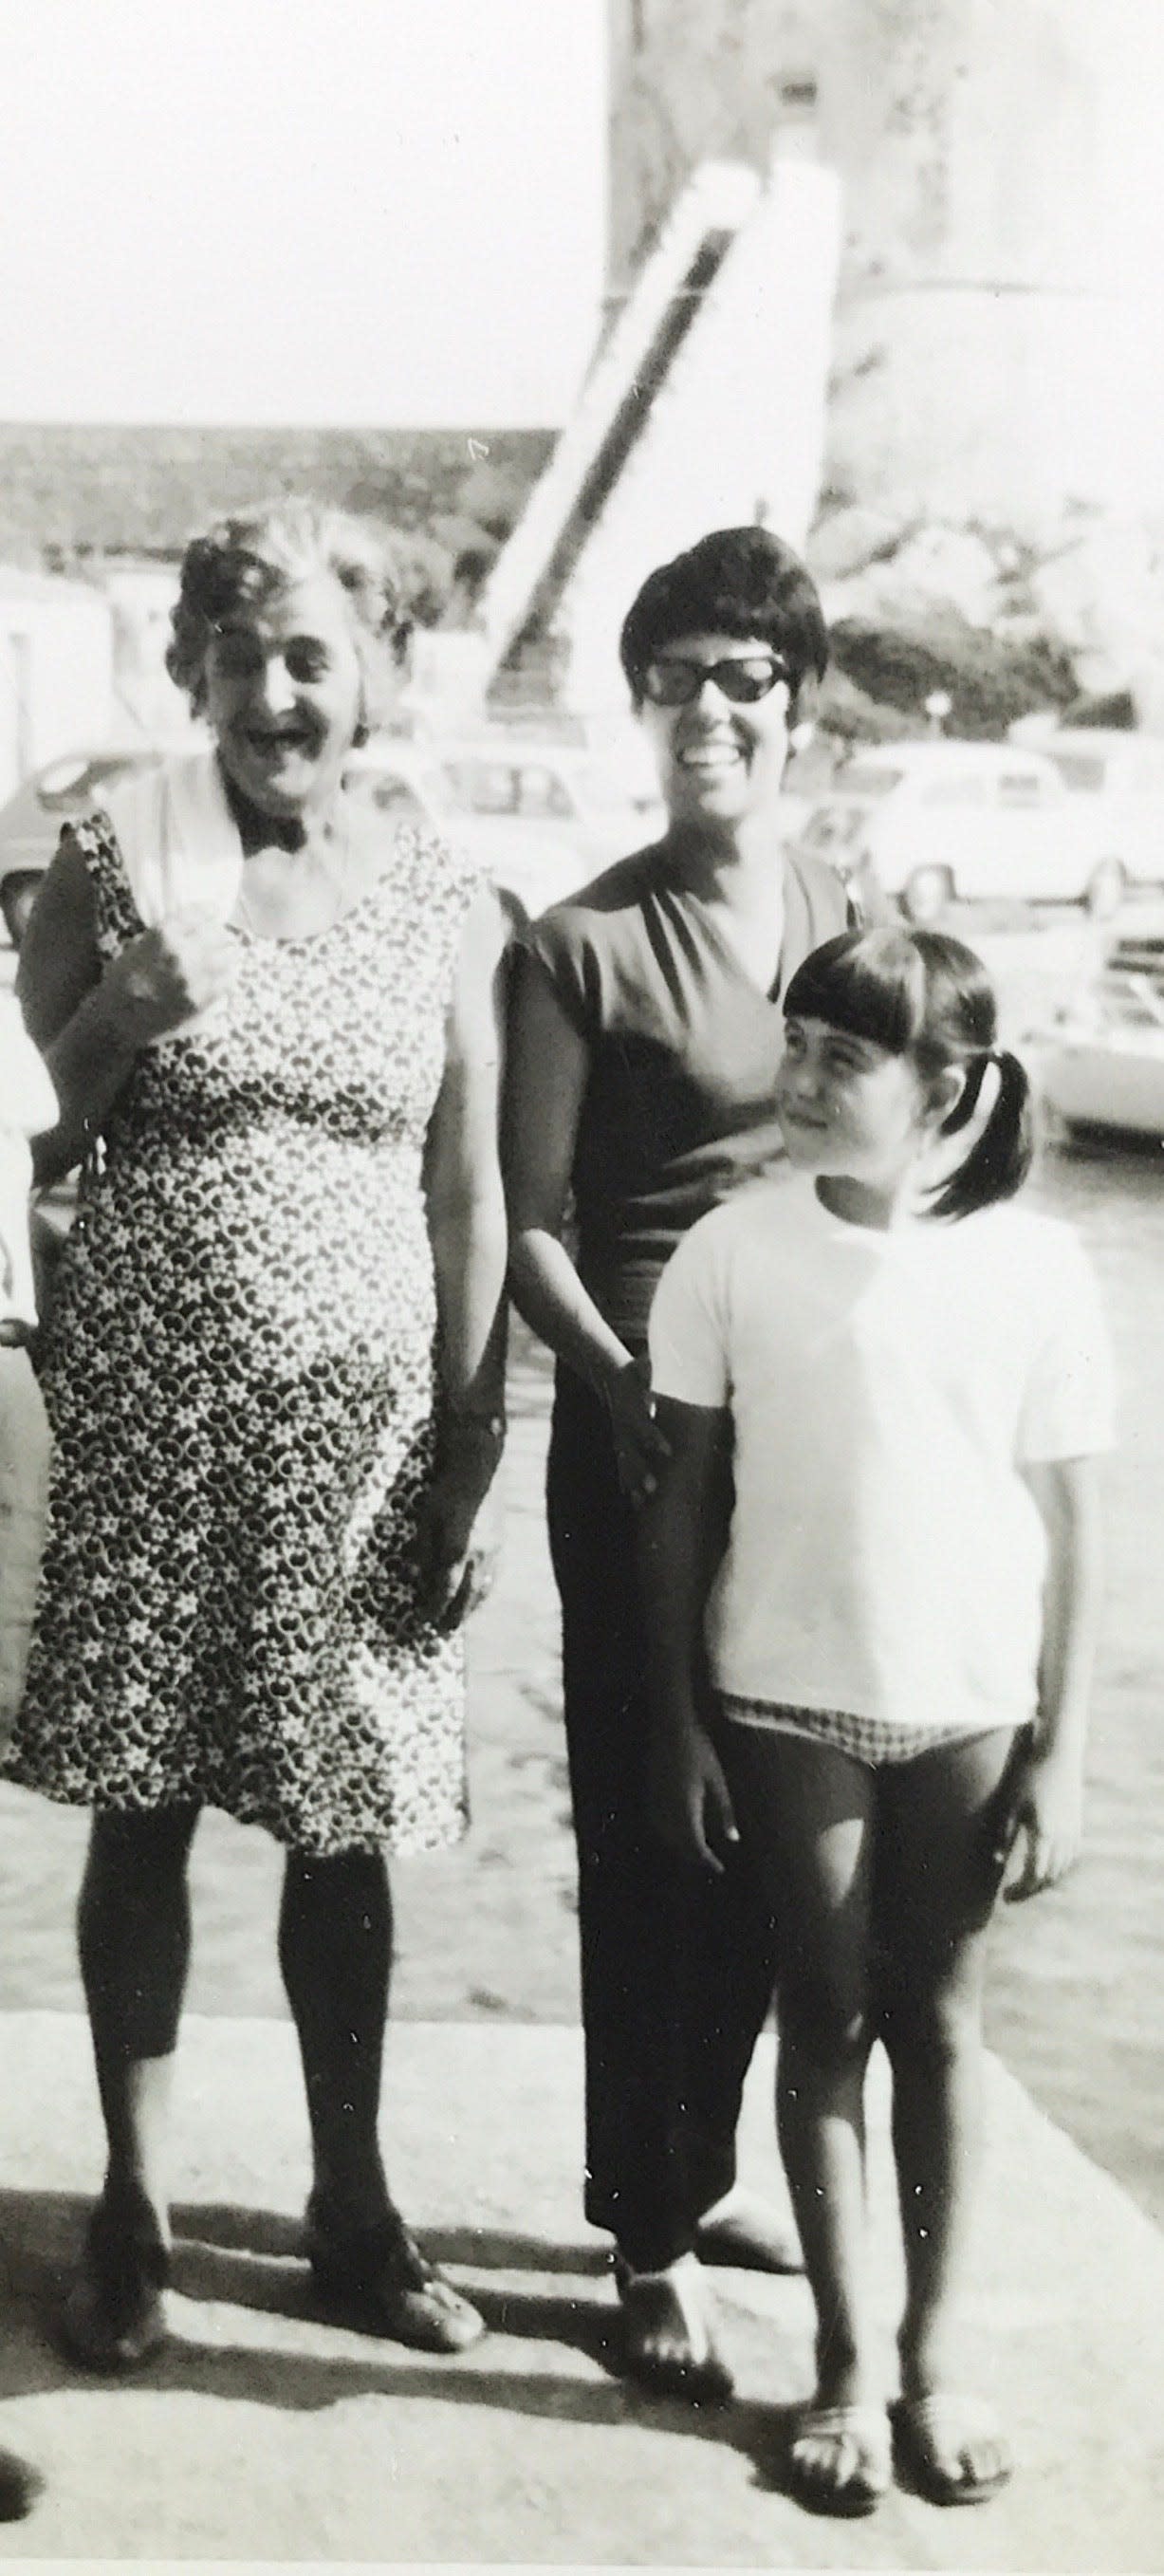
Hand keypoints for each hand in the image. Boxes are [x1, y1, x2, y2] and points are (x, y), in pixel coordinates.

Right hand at [106, 906, 238, 1045]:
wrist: (116, 1020)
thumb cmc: (120, 982)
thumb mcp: (138, 947)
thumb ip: (167, 938)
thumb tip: (193, 931)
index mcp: (163, 935)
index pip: (198, 914)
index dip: (208, 911)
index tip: (213, 912)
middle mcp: (182, 953)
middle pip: (217, 935)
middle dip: (219, 934)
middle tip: (220, 937)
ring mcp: (193, 979)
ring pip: (227, 958)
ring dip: (227, 954)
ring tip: (227, 955)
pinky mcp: (200, 1001)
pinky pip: (225, 983)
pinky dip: (227, 977)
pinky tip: (224, 976)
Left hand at [413, 1449, 502, 1631]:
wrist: (480, 1472)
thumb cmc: (447, 1492)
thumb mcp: (426, 1518)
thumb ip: (422, 1549)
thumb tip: (414, 1577)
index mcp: (458, 1549)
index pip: (445, 1589)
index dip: (434, 1607)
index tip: (423, 1619)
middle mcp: (478, 1556)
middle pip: (466, 1596)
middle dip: (453, 1616)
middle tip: (441, 1631)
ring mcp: (493, 1552)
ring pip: (483, 1590)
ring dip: (470, 1609)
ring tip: (459, 1622)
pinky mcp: (500, 1546)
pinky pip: (493, 1578)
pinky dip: (484, 1594)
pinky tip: (478, 1599)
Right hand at [602, 1355, 670, 1505]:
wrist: (610, 1379)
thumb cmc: (634, 1372)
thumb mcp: (641, 1365)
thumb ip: (648, 1365)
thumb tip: (655, 1356)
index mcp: (631, 1410)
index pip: (642, 1427)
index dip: (652, 1439)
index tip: (667, 1451)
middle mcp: (624, 1429)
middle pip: (632, 1452)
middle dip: (641, 1470)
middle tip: (654, 1487)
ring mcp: (620, 1439)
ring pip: (626, 1464)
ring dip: (634, 1483)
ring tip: (643, 1501)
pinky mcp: (621, 1446)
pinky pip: (623, 1468)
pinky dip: (628, 1485)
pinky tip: (636, 1504)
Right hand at [648, 1717, 739, 1874]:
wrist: (671, 1727)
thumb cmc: (700, 1751)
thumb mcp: (718, 1781)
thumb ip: (725, 1811)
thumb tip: (734, 1839)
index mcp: (686, 1806)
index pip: (695, 1845)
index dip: (706, 1860)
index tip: (719, 1869)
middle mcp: (668, 1808)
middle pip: (680, 1844)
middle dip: (695, 1856)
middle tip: (712, 1863)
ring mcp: (655, 1801)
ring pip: (666, 1836)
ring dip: (681, 1846)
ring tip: (698, 1849)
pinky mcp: (649, 1794)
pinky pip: (658, 1823)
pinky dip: (670, 1833)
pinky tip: (680, 1830)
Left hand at [992, 1741, 1083, 1902]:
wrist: (1060, 1755)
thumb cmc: (1030, 1776)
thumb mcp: (1011, 1803)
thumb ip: (1005, 1834)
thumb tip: (998, 1862)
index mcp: (1044, 1834)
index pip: (1034, 1875)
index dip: (1020, 1890)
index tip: (1004, 1896)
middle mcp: (1062, 1838)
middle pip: (1049, 1878)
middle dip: (1030, 1891)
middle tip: (1012, 1895)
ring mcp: (1073, 1833)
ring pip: (1061, 1870)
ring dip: (1043, 1882)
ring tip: (1025, 1884)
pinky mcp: (1077, 1826)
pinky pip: (1069, 1858)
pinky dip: (1057, 1870)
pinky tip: (1045, 1869)